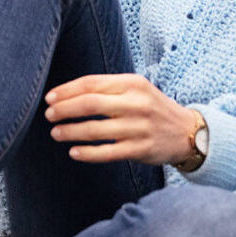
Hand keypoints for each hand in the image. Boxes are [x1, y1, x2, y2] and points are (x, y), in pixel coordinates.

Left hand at [44, 74, 197, 165]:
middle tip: (49, 115)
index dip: (67, 91)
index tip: (50, 98)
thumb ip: (108, 89)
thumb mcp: (137, 89)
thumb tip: (67, 94)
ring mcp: (139, 127)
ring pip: (95, 130)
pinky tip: (74, 152)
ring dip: (70, 132)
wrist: (186, 132)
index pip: (92, 83)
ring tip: (56, 133)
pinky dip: (87, 153)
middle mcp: (137, 103)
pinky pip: (107, 152)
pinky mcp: (141, 149)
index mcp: (133, 83)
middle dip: (64, 110)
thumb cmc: (152, 109)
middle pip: (91, 104)